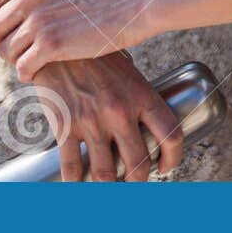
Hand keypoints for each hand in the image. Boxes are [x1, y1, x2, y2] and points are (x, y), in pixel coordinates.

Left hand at [0, 0, 151, 81]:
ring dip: (17, 61)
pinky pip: (22, 67)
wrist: (138, 2)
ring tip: (33, 62)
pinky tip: (39, 72)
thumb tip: (26, 3)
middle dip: (2, 43)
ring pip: (6, 51)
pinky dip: (27, 73)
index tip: (1, 28)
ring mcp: (40, 20)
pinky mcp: (52, 44)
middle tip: (19, 51)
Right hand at [30, 55, 184, 181]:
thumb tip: (148, 123)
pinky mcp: (65, 126)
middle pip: (139, 162)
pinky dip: (76, 184)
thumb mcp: (128, 72)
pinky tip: (79, 184)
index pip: (171, 135)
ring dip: (111, 187)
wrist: (58, 44)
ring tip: (111, 187)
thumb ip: (138, 98)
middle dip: (139, 180)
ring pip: (106, 173)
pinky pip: (72, 168)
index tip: (167, 166)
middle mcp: (120, 111)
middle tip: (135, 181)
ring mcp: (92, 121)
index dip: (173, 158)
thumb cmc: (97, 57)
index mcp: (142, 95)